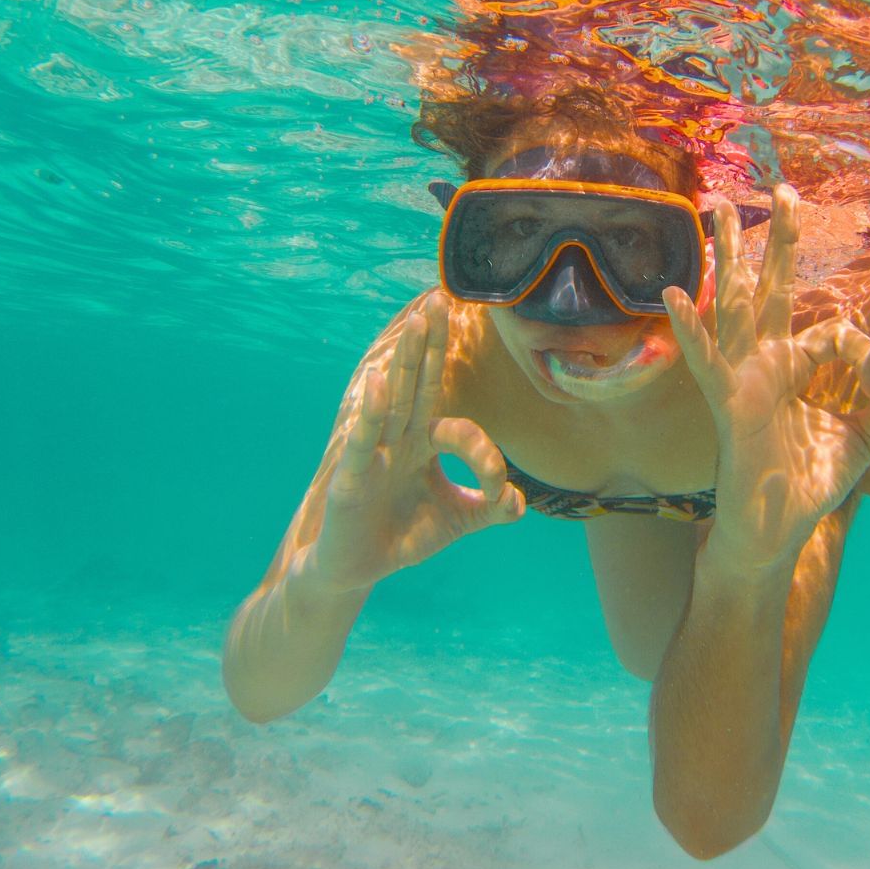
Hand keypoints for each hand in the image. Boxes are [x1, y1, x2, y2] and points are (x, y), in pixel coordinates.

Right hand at [296, 292, 524, 597]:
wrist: (352, 571)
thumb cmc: (399, 537)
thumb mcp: (455, 520)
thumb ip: (488, 507)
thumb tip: (518, 502)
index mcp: (421, 443)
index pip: (459, 428)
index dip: (484, 455)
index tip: (498, 491)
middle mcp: (398, 439)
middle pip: (418, 383)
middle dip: (431, 343)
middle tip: (441, 298)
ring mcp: (373, 452)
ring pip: (394, 399)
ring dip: (407, 360)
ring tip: (418, 321)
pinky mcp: (350, 475)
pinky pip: (363, 439)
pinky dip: (370, 412)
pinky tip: (378, 381)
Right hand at [665, 185, 869, 572]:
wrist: (776, 531)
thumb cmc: (808, 484)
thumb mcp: (865, 442)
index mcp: (795, 366)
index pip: (835, 331)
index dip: (869, 351)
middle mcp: (766, 362)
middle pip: (773, 288)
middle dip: (779, 240)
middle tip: (782, 189)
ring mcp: (743, 377)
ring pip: (737, 304)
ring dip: (730, 255)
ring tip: (719, 208)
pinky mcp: (729, 402)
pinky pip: (707, 361)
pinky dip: (689, 330)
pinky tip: (673, 295)